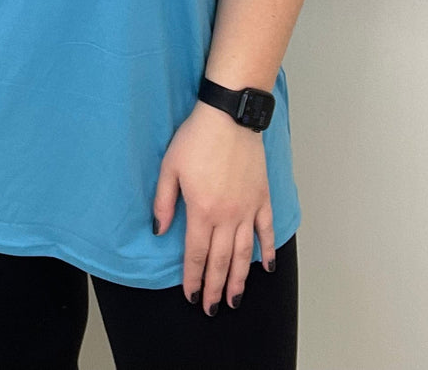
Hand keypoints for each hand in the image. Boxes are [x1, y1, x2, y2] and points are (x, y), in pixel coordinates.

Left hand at [152, 100, 275, 313]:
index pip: (196, 254)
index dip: (193, 278)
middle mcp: (226, 216)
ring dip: (240, 280)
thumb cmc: (196, 138)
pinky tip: (267, 267)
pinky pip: (266, 231)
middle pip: (221, 261)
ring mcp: (247, 209)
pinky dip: (268, 251)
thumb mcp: (169, 167)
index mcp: (201, 210)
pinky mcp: (262, 198)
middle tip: (213, 310)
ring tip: (235, 300)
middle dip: (215, 288)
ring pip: (244, 254)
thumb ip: (163, 202)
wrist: (229, 118)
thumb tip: (159, 230)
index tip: (191, 296)